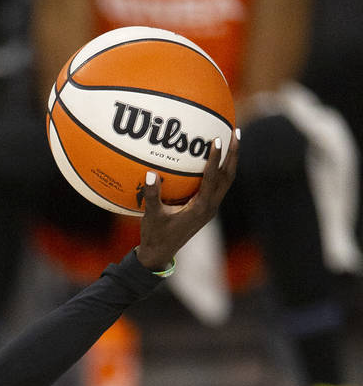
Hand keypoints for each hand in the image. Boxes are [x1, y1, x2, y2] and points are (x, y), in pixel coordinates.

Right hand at [136, 131, 239, 270]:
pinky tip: (215, 159)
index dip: (215, 159)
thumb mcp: (152, 215)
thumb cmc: (155, 235)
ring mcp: (210, 208)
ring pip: (227, 180)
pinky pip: (218, 184)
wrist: (160, 254)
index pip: (212, 179)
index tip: (216, 140)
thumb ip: (153, 195)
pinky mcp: (206, 208)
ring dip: (231, 160)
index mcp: (201, 208)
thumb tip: (150, 173)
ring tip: (232, 139)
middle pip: (229, 176)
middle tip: (235, 131)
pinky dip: (220, 169)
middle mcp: (210, 207)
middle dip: (233, 154)